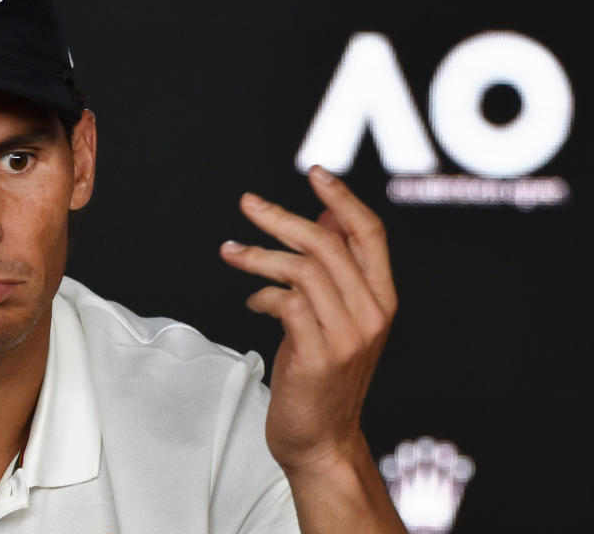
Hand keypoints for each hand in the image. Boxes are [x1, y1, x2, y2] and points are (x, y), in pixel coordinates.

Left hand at [219, 165, 397, 474]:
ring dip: (258, 256)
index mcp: (381, 300)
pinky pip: (286, 304)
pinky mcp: (319, 356)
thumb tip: (323, 217)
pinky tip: (253, 301)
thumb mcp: (336, 317)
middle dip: (282, 217)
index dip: (344, 199)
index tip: (315, 173)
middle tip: (248, 203)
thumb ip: (334, 271)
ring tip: (231, 252)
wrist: (322, 441)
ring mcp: (348, 337)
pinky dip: (262, 295)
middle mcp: (371, 314)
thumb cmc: (324, 376)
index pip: (370, 234)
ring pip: (302, 270)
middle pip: (327, 244)